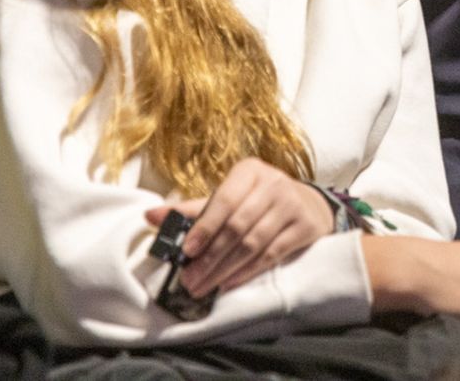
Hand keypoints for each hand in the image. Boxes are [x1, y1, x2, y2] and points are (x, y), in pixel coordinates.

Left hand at [143, 157, 332, 297]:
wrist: (309, 204)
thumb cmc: (260, 201)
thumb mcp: (230, 198)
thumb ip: (193, 210)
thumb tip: (150, 216)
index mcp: (249, 171)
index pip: (223, 201)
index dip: (204, 228)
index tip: (187, 252)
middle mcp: (273, 183)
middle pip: (237, 226)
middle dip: (210, 257)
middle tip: (190, 280)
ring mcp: (293, 204)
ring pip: (253, 242)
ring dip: (225, 269)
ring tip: (205, 286)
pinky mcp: (306, 226)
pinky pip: (272, 253)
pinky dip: (248, 270)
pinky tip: (230, 282)